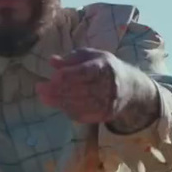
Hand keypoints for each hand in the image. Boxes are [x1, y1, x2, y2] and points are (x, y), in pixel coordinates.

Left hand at [37, 49, 158, 126]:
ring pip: (79, 104)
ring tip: (44, 97)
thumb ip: (71, 58)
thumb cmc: (106, 68)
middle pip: (79, 90)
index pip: (84, 72)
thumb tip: (52, 61)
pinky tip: (59, 104)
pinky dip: (68, 110)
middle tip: (40, 88)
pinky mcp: (105, 115)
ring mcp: (107, 103)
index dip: (67, 75)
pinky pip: (83, 115)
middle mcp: (108, 86)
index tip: (52, 77)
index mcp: (105, 67)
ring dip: (59, 102)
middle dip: (57, 90)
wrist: (131, 88)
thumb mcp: (92, 56)